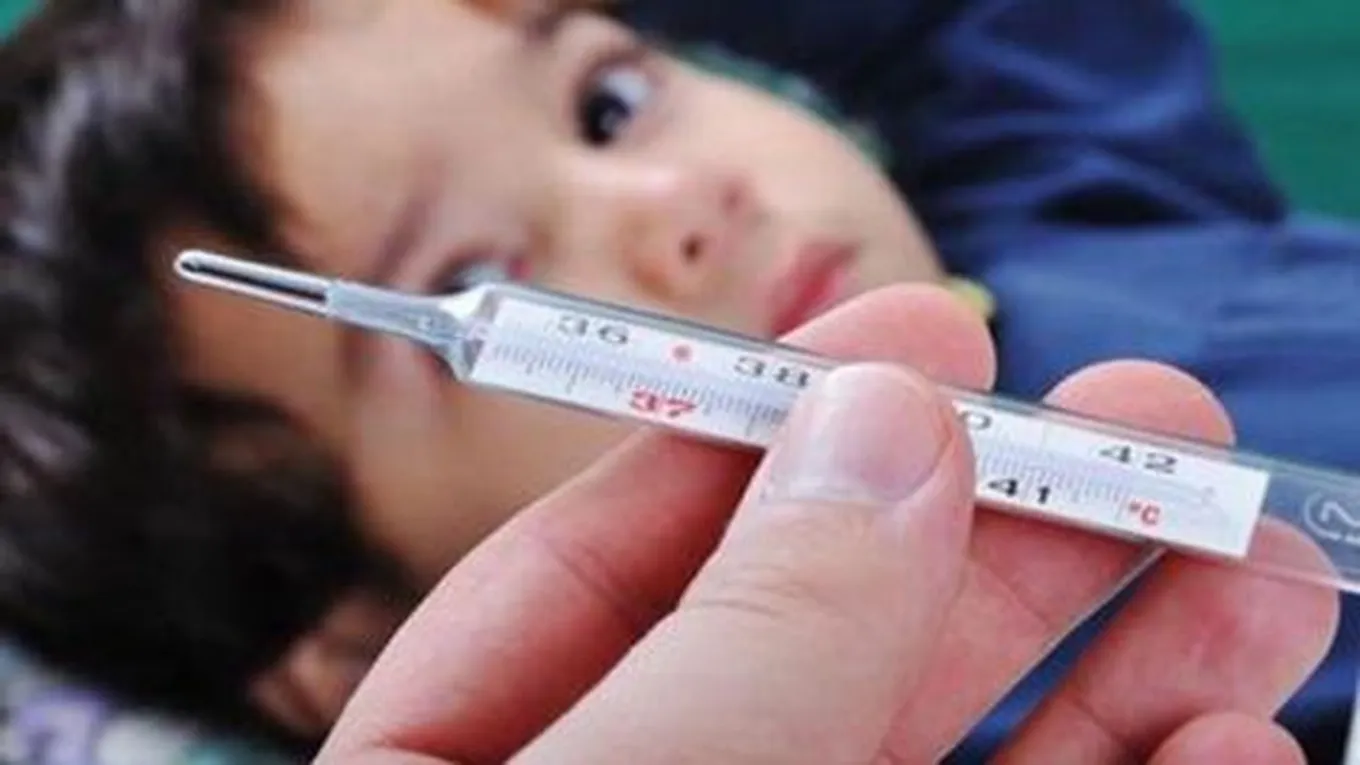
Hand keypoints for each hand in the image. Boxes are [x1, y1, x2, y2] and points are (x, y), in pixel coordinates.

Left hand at [316, 285, 1337, 763]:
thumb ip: (735, 643)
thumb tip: (876, 419)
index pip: (603, 569)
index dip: (765, 440)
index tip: (927, 337)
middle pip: (824, 646)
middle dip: (1002, 530)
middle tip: (1160, 424)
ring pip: (956, 753)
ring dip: (1117, 660)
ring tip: (1254, 563)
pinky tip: (1227, 747)